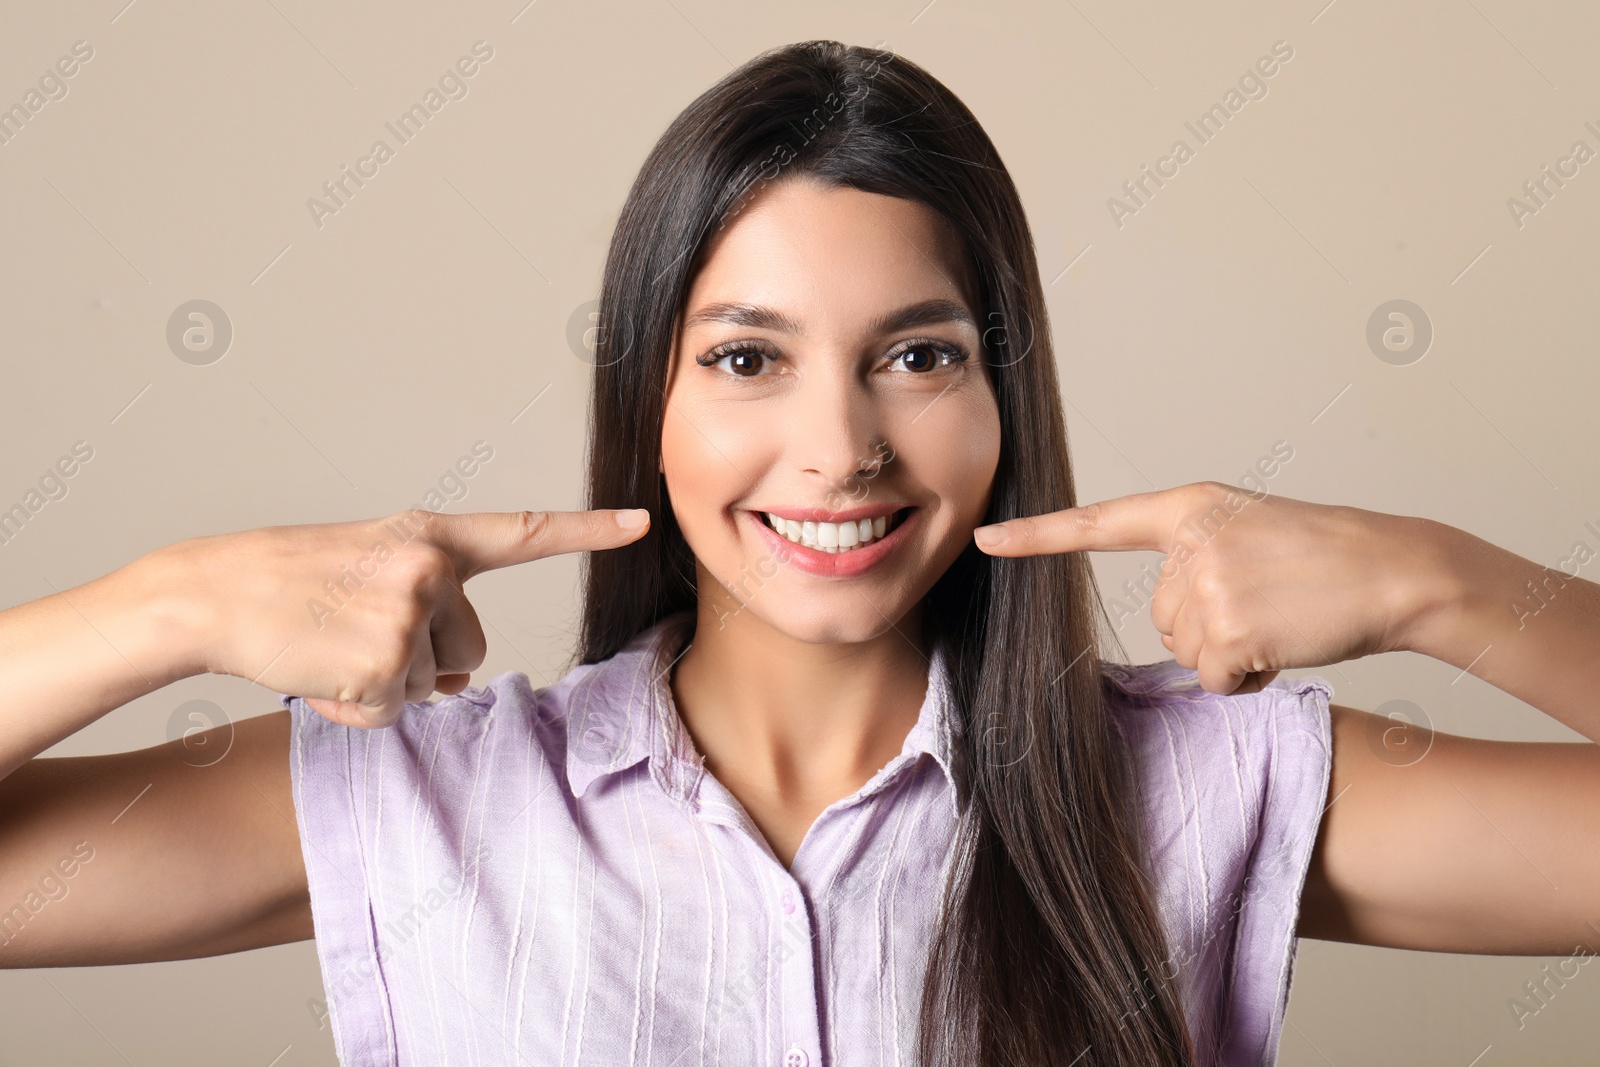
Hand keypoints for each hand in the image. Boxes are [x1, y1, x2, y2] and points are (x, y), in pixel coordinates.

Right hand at [145, 508, 650, 726]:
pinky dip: (355, 706)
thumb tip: (461, 681)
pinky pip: (392, 711)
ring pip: (432, 683)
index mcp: (432, 536)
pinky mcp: (386, 663)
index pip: (525, 532)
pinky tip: (320, 670)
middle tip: (353, 630)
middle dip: (422, 659)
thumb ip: (431, 606)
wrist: (214, 593)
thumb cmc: (293, 582)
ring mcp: (410, 614)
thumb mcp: (371, 567)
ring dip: (386, 682)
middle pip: (471, 648)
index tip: (642, 520)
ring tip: (332, 644)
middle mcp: (431, 568)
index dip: (589, 529)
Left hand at [972, 481, 1452, 693]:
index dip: (1037, 537)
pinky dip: (1247, 679)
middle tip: (1268, 603)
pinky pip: (1213, 679)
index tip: (985, 541)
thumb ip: (1197, 560)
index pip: (1100, 522)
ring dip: (1230, 654)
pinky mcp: (1228, 627)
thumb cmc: (1326, 558)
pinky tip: (1284, 646)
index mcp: (1191, 507)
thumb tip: (1170, 624)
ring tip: (1281, 619)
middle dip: (1209, 627)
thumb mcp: (1250, 534)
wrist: (1393, 568)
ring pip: (1187, 650)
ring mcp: (1207, 583)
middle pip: (1160, 616)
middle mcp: (1190, 539)